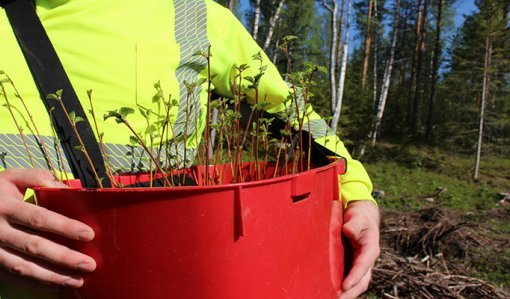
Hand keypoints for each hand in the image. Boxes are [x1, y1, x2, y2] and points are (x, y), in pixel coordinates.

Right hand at [0, 169, 95, 287]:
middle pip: (34, 246)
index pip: (38, 218)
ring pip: (23, 266)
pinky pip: (13, 276)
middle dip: (63, 257)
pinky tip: (55, 286)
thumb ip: (36, 178)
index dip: (63, 227)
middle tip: (89, 264)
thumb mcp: (10, 177)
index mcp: (6, 206)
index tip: (88, 234)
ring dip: (52, 276)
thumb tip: (64, 187)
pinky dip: (34, 283)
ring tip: (77, 281)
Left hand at [340, 200, 379, 298]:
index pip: (363, 265)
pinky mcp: (352, 265)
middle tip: (337, 298)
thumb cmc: (359, 217)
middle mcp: (366, 260)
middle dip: (351, 292)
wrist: (361, 217)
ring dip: (347, 293)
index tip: (344, 286)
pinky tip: (331, 292)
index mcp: (370, 249)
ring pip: (357, 284)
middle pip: (361, 281)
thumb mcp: (358, 217)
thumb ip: (354, 224)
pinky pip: (349, 279)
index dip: (354, 277)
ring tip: (333, 298)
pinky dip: (343, 288)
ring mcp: (359, 264)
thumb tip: (348, 230)